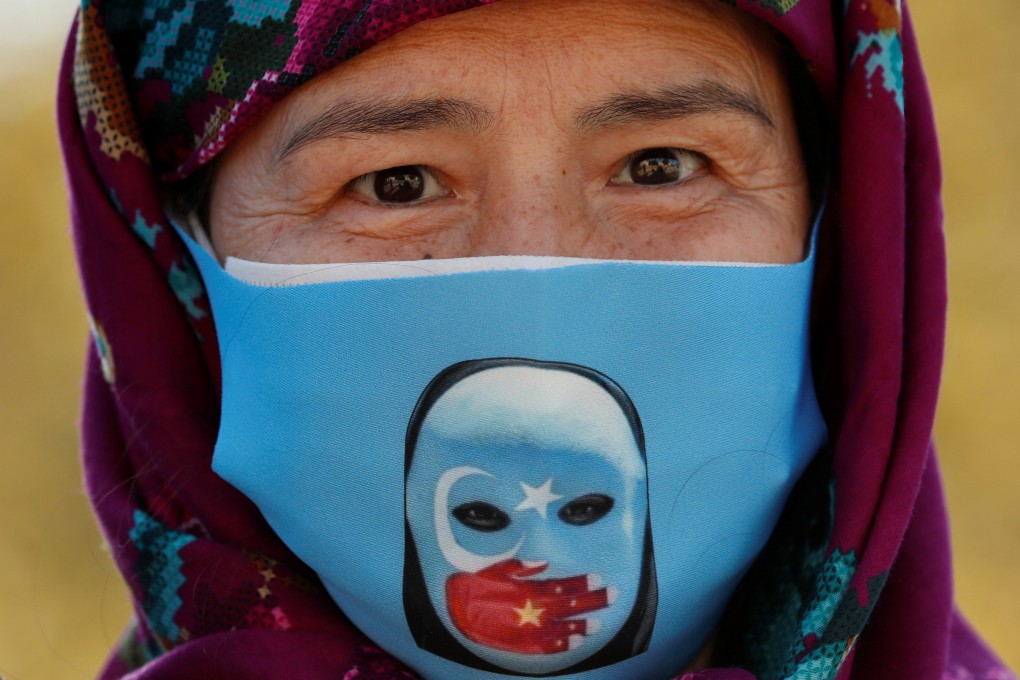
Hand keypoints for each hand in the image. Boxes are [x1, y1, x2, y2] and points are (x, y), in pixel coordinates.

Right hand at [445, 559, 613, 654]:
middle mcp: (533, 610)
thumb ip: (523, 567)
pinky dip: (563, 645)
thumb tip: (544, 562)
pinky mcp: (522, 643)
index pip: (563, 586)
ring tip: (600, 622)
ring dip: (583, 625)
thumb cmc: (478, 585)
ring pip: (564, 628)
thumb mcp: (499, 569)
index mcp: (529, 591)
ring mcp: (529, 629)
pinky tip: (577, 642)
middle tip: (613, 594)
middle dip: (593, 600)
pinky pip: (547, 646)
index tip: (598, 577)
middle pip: (571, 606)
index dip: (581, 582)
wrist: (457, 610)